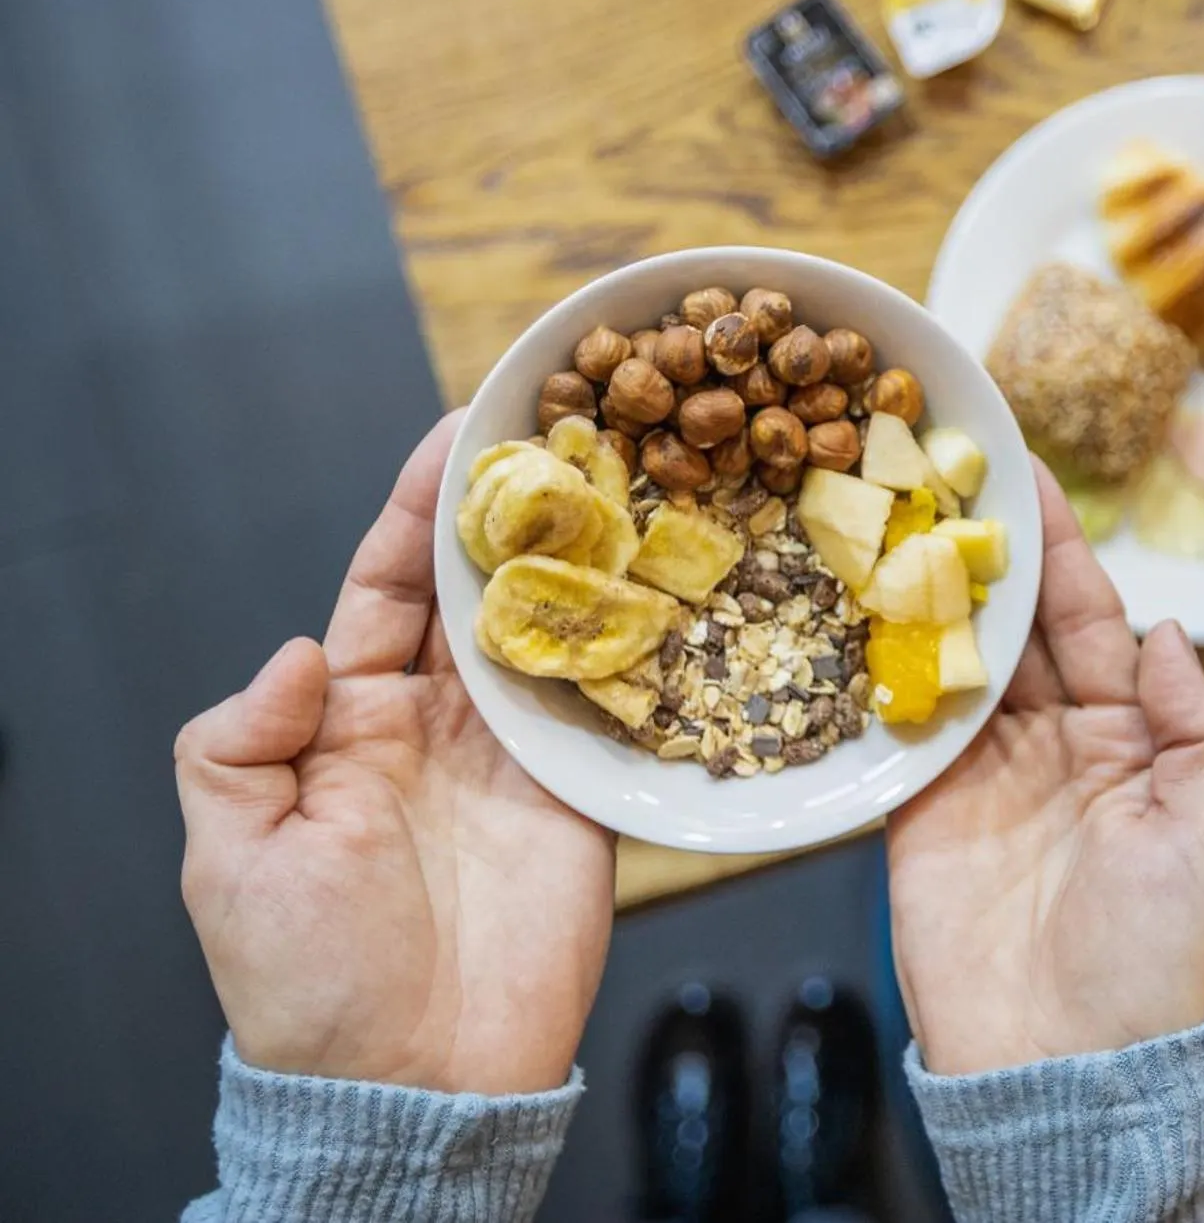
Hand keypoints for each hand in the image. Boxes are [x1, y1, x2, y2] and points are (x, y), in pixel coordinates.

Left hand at [174, 412, 614, 1094]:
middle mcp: (439, 724)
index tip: (456, 436)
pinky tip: (667, 586)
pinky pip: (616, 705)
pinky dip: (641, 647)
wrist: (419, 1079)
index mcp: (349, 723)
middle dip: (517, 510)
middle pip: (481, 591)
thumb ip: (240, 746)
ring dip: (588, 560)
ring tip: (628, 482)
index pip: (385, 589)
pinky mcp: (586, 796)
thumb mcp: (231, 860)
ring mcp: (519, 757)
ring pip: (556, 632)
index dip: (415, 512)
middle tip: (564, 429)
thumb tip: (301, 649)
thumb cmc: (309, 980)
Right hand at [887, 461, 1203, 1075]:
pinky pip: (898, 727)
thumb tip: (1168, 630)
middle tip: (939, 472)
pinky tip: (853, 612)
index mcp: (1132, 740)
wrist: (1060, 1067)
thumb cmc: (1154, 960)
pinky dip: (877, 673)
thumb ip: (1199, 730)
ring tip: (888, 519)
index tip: (1027, 476)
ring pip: (953, 662)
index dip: (1060, 550)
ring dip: (924, 596)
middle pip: (1015, 628)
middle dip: (982, 553)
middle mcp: (1056, 745)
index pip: (1091, 622)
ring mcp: (982, 775)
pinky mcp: (917, 813)